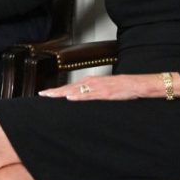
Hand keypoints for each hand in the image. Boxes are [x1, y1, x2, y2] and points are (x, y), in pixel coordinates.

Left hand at [37, 74, 161, 100]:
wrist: (137, 84)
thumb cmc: (121, 87)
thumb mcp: (103, 89)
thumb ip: (91, 92)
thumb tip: (79, 97)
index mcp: (90, 81)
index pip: (70, 86)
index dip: (57, 90)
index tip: (45, 93)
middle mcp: (91, 82)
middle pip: (69, 87)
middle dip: (54, 91)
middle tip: (41, 94)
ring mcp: (97, 87)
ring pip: (75, 90)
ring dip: (62, 93)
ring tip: (49, 96)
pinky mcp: (104, 93)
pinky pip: (89, 95)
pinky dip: (78, 96)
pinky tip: (70, 97)